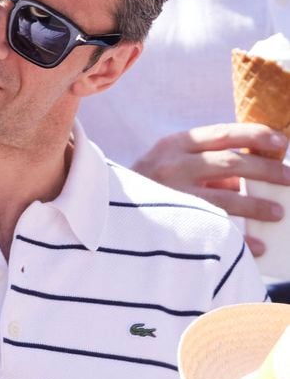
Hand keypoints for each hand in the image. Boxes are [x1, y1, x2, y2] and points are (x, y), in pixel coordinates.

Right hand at [132, 123, 289, 255]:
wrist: (106, 209)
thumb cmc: (149, 183)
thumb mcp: (171, 163)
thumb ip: (205, 163)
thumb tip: (252, 173)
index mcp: (174, 144)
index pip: (222, 133)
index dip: (255, 135)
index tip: (281, 142)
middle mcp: (172, 165)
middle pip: (230, 162)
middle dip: (266, 170)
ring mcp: (170, 194)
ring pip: (225, 197)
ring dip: (257, 204)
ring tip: (278, 211)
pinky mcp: (170, 222)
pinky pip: (213, 230)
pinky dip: (239, 240)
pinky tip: (258, 245)